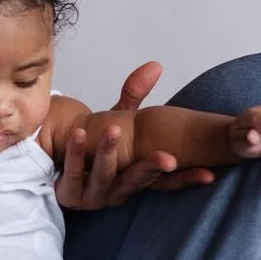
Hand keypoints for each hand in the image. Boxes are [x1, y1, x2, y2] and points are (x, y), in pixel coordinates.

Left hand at [55, 61, 215, 208]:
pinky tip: (78, 133)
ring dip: (110, 154)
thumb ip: (134, 98)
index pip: (166, 182)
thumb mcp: (116, 121)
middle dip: (152, 169)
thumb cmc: (91, 146)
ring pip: (105, 176)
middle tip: (168, 158)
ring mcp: (93, 194)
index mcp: (134, 176)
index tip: (209, 174)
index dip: (187, 179)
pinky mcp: (69, 194)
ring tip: (114, 130)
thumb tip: (156, 65)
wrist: (52, 163)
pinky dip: (76, 153)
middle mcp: (118, 190)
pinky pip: (73, 174)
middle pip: (138, 182)